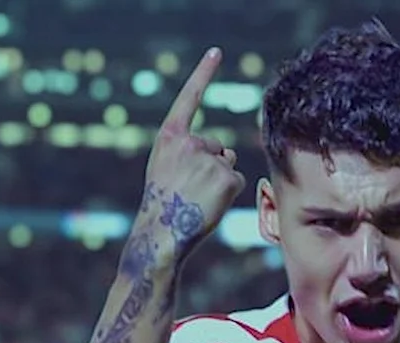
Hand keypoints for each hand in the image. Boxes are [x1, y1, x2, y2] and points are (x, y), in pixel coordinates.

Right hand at [135, 48, 245, 262]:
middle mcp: (191, 142)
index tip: (217, 51)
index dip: (203, 73)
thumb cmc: (163, 203)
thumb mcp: (166, 166)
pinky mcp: (227, 177)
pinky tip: (211, 204)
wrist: (162, 233)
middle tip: (190, 189)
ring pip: (228, 163)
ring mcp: (211, 159)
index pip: (189, 98)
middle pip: (217, 145)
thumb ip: (187, 150)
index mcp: (171, 136)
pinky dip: (228, 194)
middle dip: (211, 164)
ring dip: (220, 179)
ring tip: (199, 198)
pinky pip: (236, 180)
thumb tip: (226, 155)